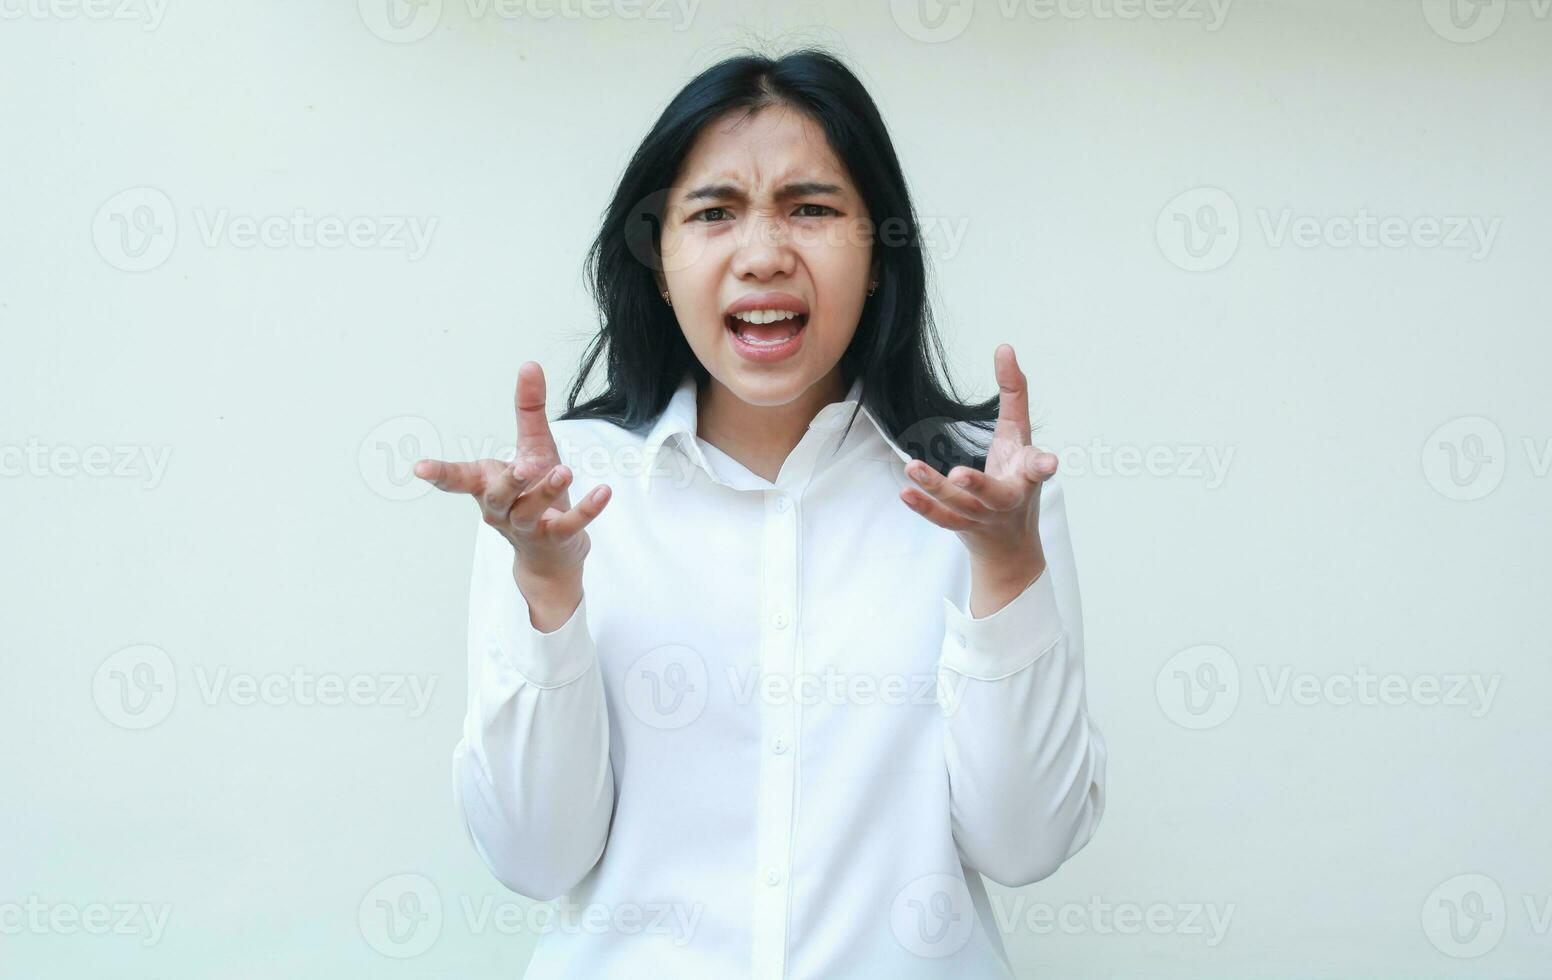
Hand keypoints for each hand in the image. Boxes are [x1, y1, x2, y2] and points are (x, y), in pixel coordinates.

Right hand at [414, 361, 611, 584]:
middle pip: (497, 496)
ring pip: (529, 512)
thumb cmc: (536, 493)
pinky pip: (569, 525)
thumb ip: (528, 410)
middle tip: (523, 466)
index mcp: (488, 485)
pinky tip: (603, 492)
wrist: (552, 553)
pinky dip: (587, 510)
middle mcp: (501, 509)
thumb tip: (529, 364)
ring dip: (545, 491)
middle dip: (508, 481)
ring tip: (564, 471)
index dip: (440, 474)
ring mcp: (527, 527)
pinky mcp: (556, 539)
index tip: (419, 468)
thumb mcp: (534, 448)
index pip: (460, 479)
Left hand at [899, 344, 1054, 578]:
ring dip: (936, 489)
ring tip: (912, 467)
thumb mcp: (1018, 435)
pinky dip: (923, 507)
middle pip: (993, 494)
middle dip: (977, 485)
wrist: (1011, 542)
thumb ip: (1013, 393)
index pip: (1037, 468)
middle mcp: (1007, 498)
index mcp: (1026, 475)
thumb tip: (1004, 347)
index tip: (1050, 464)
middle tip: (958, 475)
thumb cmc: (1016, 476)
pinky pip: (941, 519)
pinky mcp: (962, 526)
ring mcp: (983, 516)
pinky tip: (905, 491)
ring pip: (959, 506)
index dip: (1043, 465)